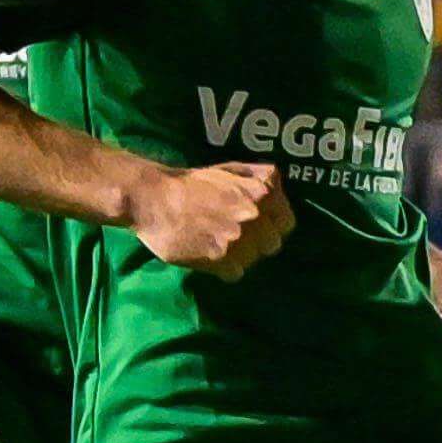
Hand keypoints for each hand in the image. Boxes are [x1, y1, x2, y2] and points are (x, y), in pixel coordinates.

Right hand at [134, 161, 290, 278]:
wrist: (154, 198)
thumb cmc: (193, 182)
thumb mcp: (232, 169)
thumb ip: (262, 178)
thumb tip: (280, 188)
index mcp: (263, 193)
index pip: (287, 223)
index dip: (274, 226)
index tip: (260, 227)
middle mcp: (255, 216)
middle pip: (272, 245)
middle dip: (257, 242)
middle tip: (235, 235)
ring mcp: (238, 239)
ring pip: (254, 260)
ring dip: (240, 256)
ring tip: (219, 243)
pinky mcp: (220, 259)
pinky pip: (235, 274)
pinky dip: (224, 269)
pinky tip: (209, 254)